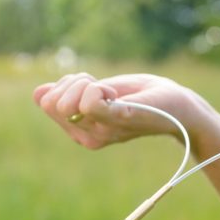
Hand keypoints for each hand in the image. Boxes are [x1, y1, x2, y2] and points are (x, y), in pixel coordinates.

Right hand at [33, 73, 201, 148]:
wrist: (180, 106)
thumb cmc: (143, 96)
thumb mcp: (100, 90)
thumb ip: (72, 93)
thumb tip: (39, 93)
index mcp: (80, 129)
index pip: (45, 100)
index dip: (65, 83)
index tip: (93, 85)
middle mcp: (87, 136)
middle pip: (51, 102)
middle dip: (72, 82)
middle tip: (103, 86)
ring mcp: (103, 132)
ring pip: (67, 101)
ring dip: (87, 83)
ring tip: (114, 91)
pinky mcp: (121, 120)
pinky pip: (91, 104)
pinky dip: (98, 90)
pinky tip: (117, 94)